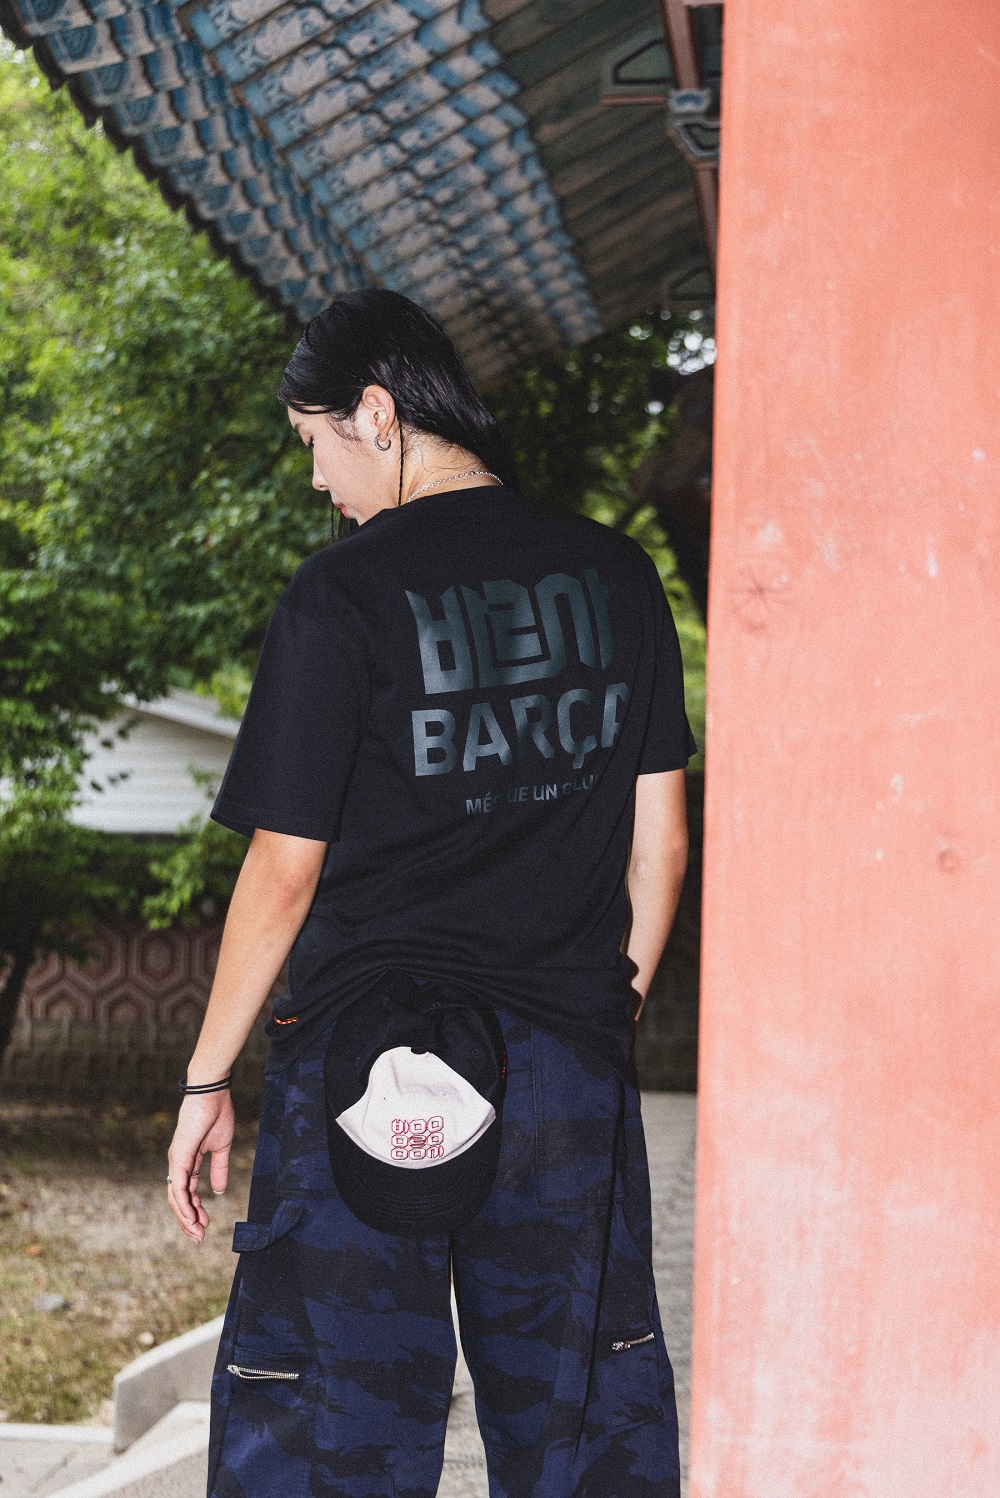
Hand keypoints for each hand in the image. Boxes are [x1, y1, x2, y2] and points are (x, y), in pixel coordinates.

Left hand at [167, 1091, 235, 1241]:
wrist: (212, 1094)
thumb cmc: (217, 1114)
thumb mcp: (221, 1148)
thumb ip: (219, 1170)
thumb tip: (219, 1191)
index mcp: (188, 1161)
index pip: (186, 1192)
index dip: (195, 1209)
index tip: (206, 1224)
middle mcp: (177, 1164)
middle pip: (177, 1199)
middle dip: (188, 1219)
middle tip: (199, 1236)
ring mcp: (176, 1161)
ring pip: (175, 1197)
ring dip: (185, 1217)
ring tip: (197, 1232)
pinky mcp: (179, 1158)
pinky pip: (178, 1187)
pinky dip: (183, 1204)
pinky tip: (191, 1217)